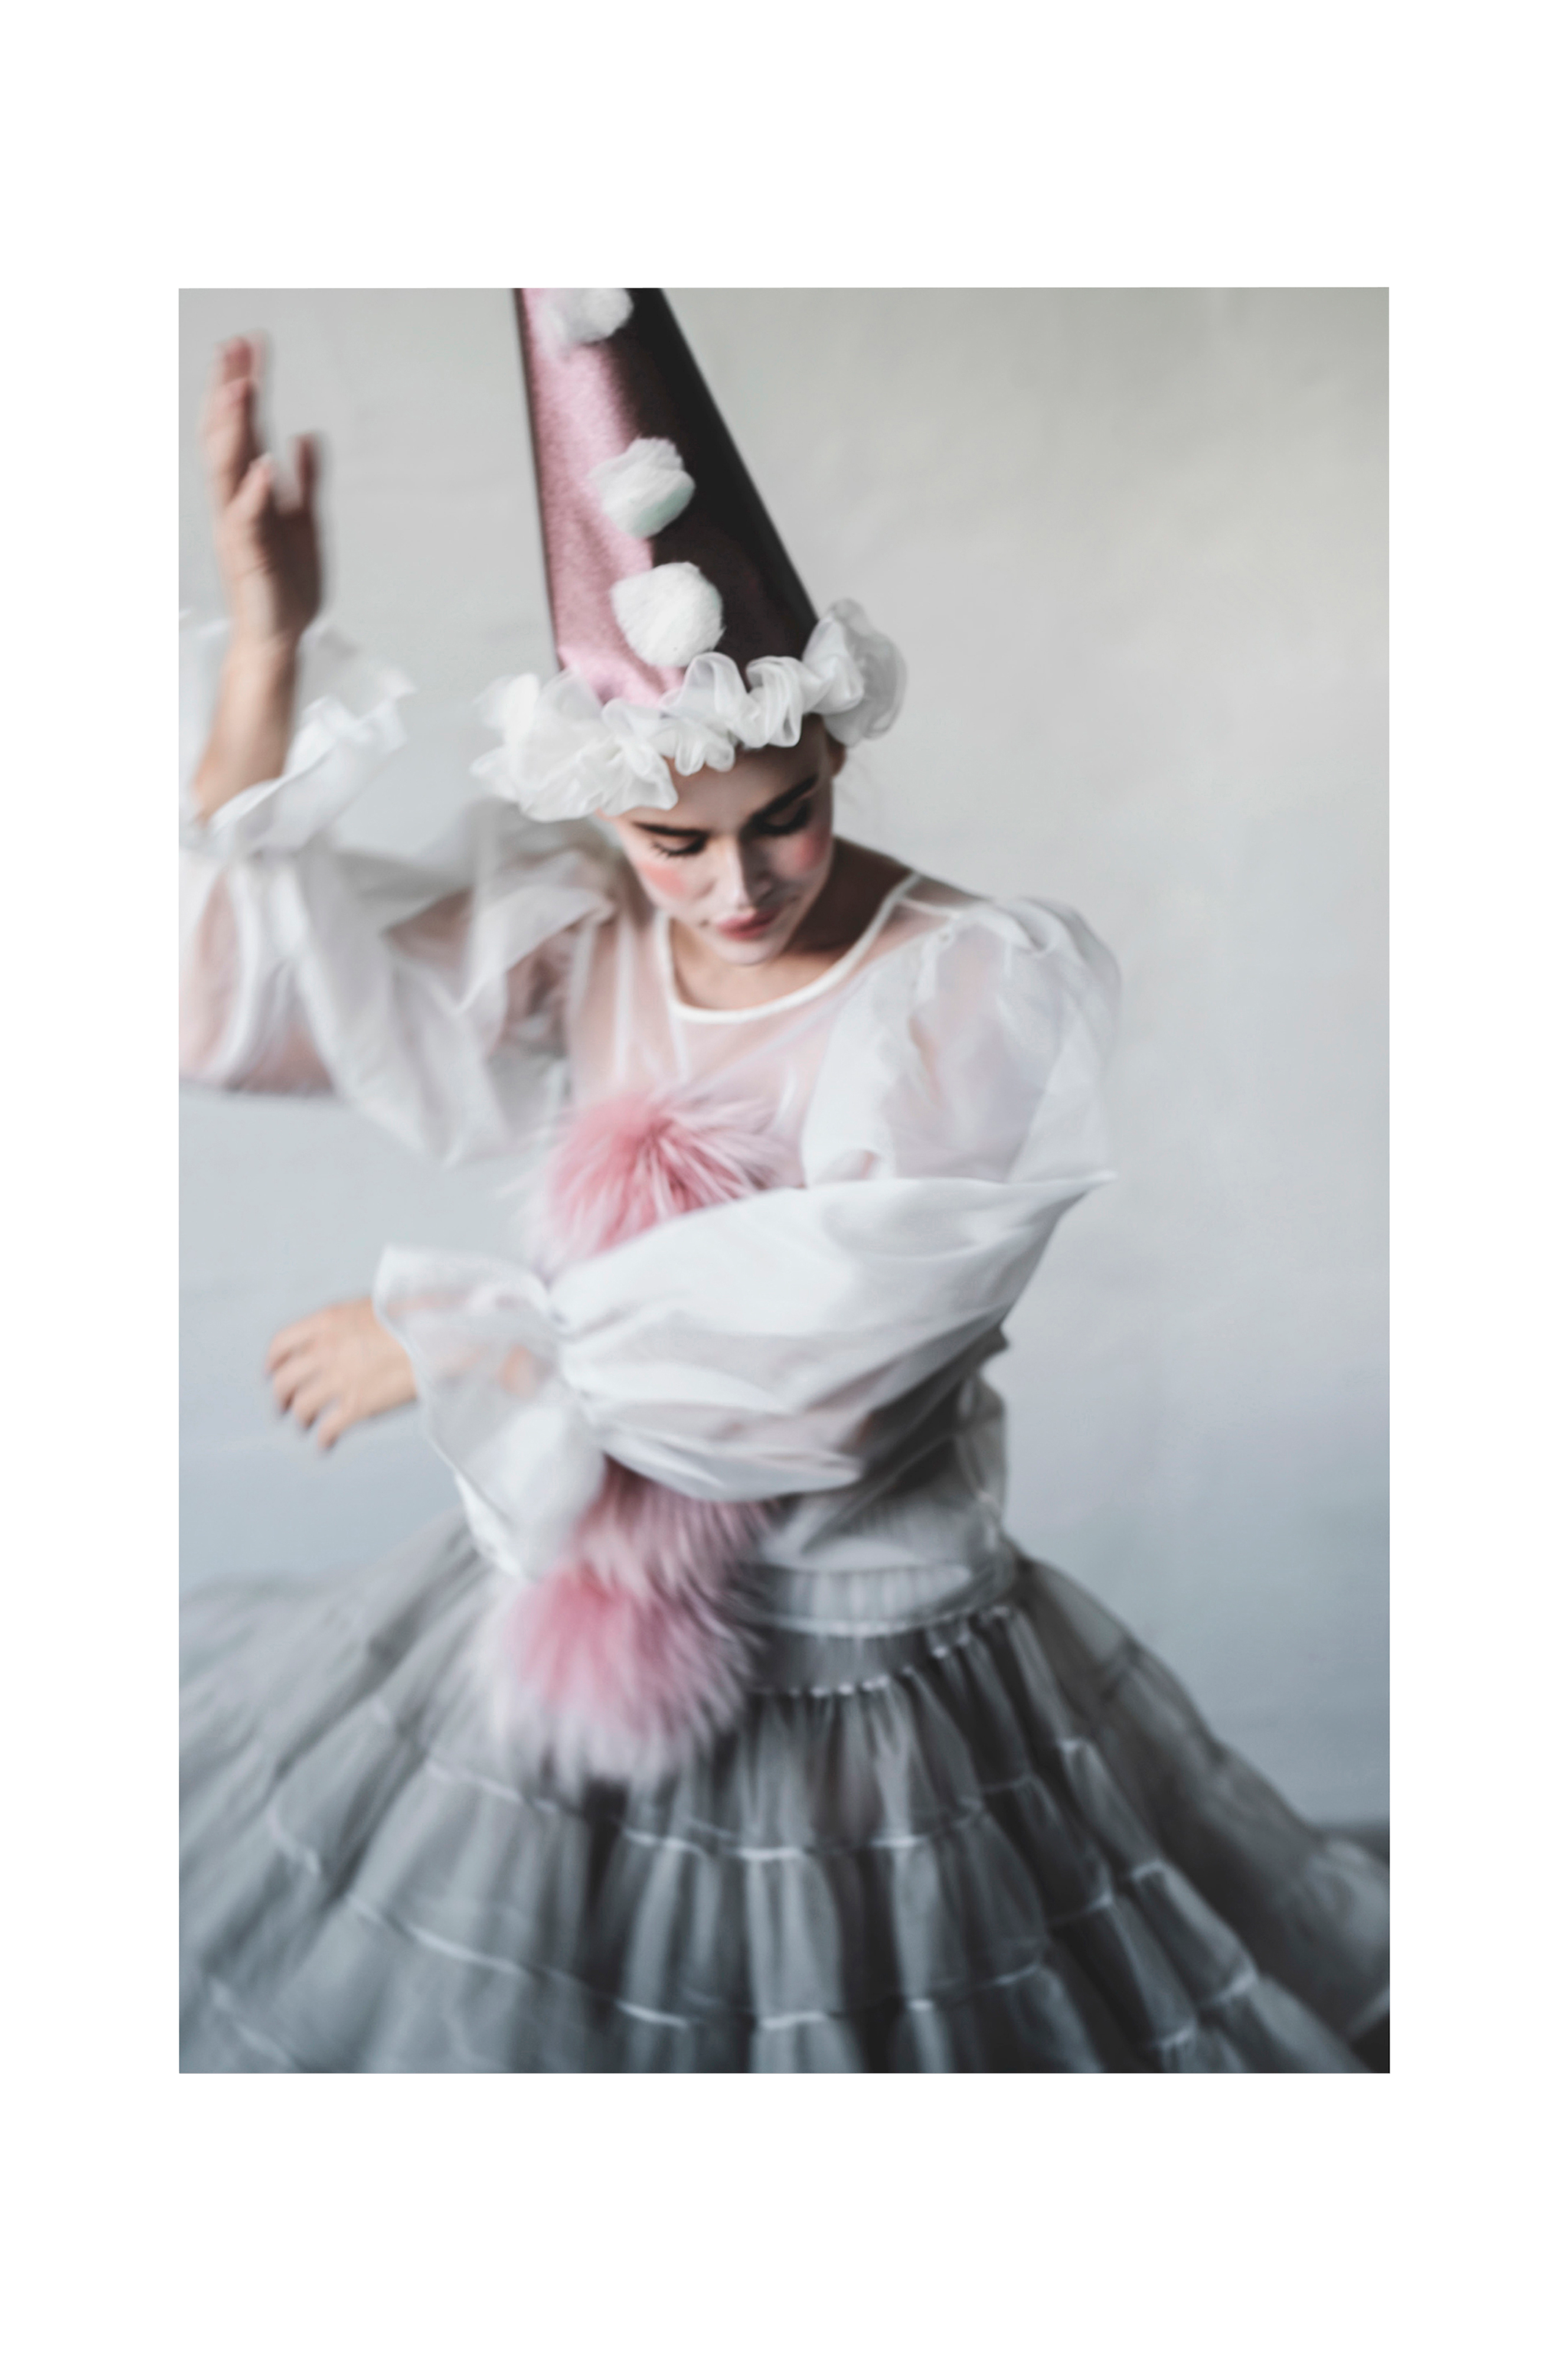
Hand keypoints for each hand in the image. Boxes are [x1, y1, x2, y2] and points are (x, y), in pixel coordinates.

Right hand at [201, 335, 322, 656]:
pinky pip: (246, 519)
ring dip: (233, 429)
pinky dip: (253, 492)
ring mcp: (238, 527)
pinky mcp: (248, 556)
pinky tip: (263, 465)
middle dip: (228, 393)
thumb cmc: (288, 582)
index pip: (244, 428)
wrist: (282, 636)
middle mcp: (237, 502)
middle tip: (233, 349)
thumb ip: (306, 479)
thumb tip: (307, 435)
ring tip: (241, 388)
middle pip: (226, 436)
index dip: (245, 385)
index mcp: (251, 490)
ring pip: (227, 469)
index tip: (249, 345)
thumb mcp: (305, 520)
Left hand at [266, 1296, 416, 1451]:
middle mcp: (326, 1349)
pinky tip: (325, 1444)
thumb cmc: (418, 1317)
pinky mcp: (357, 1404)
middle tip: (282, 1406)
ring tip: (305, 1425)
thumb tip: (342, 1332)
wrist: (442, 1334)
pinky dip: (322, 1440)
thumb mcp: (373, 1304)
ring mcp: (340, 1378)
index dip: (273, 1362)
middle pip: (284, 1380)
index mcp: (327, 1321)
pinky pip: (328, 1428)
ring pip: (302, 1406)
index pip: (282, 1343)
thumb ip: (348, 1322)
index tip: (271, 1373)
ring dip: (300, 1419)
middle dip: (280, 1397)